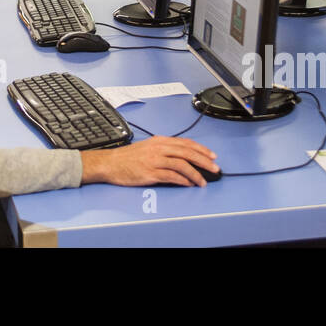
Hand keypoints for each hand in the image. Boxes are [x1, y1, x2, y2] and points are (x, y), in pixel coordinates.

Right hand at [81, 136, 218, 186]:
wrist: (110, 163)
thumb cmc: (128, 157)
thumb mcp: (148, 147)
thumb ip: (164, 150)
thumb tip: (182, 157)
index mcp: (160, 141)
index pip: (186, 143)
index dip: (201, 149)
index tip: (212, 156)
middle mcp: (159, 149)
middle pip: (187, 153)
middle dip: (204, 161)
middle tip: (215, 168)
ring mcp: (155, 160)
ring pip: (182, 165)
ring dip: (195, 174)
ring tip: (203, 181)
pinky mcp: (150, 173)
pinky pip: (171, 176)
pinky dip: (182, 180)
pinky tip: (188, 184)